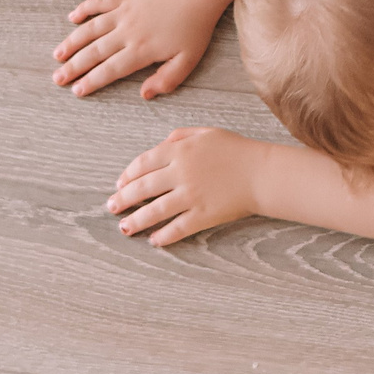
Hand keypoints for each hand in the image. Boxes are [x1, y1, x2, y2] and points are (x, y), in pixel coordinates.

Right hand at [53, 0, 229, 97]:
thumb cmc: (195, 26)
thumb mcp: (188, 60)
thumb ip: (166, 80)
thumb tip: (144, 94)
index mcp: (141, 50)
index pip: (110, 70)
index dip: (91, 81)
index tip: (77, 91)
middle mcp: (127, 31)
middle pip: (94, 52)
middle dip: (74, 67)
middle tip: (57, 78)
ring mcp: (124, 12)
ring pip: (90, 29)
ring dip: (72, 42)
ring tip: (57, 55)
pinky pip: (99, 2)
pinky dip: (84, 9)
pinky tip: (72, 17)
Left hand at [106, 126, 267, 245]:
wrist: (262, 172)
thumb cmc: (236, 150)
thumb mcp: (206, 133)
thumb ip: (181, 135)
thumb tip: (163, 143)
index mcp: (179, 151)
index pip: (143, 163)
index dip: (127, 175)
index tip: (119, 184)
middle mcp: (180, 173)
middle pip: (143, 188)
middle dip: (123, 198)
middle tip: (111, 207)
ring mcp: (191, 196)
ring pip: (155, 210)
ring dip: (136, 220)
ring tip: (124, 227)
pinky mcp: (203, 215)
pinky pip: (178, 228)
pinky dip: (163, 236)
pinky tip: (154, 241)